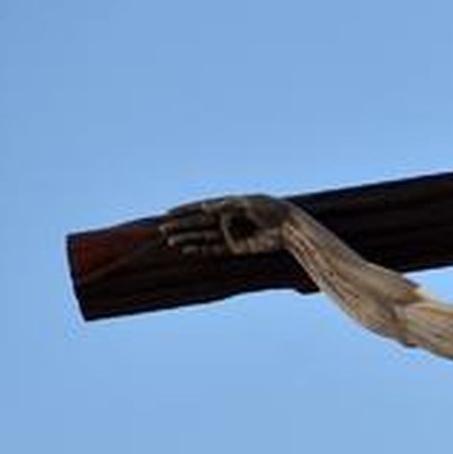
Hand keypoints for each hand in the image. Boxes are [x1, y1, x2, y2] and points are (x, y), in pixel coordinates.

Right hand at [159, 195, 289, 256]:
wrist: (290, 228)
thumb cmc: (271, 210)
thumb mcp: (249, 203)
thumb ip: (226, 205)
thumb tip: (204, 208)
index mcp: (229, 205)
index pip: (201, 208)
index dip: (185, 210)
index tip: (168, 212)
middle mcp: (227, 220)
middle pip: (199, 223)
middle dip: (181, 226)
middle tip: (162, 229)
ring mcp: (231, 235)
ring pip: (203, 237)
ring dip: (187, 238)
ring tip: (170, 241)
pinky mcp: (236, 249)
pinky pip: (214, 250)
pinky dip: (201, 250)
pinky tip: (187, 250)